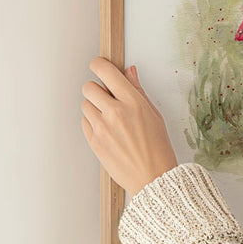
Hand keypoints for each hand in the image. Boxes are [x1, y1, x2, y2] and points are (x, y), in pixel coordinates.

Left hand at [80, 58, 177, 198]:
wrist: (152, 178)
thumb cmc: (158, 149)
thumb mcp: (154, 115)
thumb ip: (138, 91)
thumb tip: (129, 72)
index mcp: (133, 102)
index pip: (105, 71)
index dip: (99, 65)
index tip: (99, 66)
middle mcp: (115, 112)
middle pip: (89, 87)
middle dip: (97, 90)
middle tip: (107, 98)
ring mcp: (102, 127)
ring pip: (85, 105)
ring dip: (95, 108)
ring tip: (110, 120)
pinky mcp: (94, 141)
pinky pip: (84, 122)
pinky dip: (92, 124)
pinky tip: (108, 132)